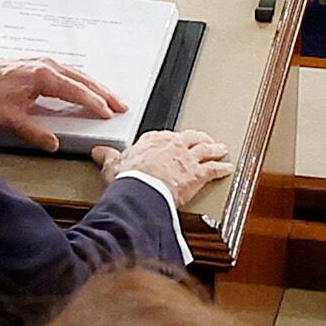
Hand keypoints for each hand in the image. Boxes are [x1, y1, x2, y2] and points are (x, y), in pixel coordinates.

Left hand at [0, 54, 124, 148]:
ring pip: (78, 74)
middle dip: (104, 93)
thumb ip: (35, 132)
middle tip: (120, 106)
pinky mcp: (39, 64)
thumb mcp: (11, 118)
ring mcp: (44, 63)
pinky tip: (85, 88)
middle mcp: (47, 66)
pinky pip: (69, 72)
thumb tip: (53, 143)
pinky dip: (82, 82)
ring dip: (95, 87)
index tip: (108, 113)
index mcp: (43, 76)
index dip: (95, 103)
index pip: (77, 91)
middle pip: (84, 80)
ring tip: (109, 99)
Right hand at [99, 125, 231, 204]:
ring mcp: (187, 158)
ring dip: (215, 149)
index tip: (174, 141)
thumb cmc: (129, 178)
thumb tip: (98, 152)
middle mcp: (173, 145)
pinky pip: (214, 168)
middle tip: (204, 139)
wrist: (142, 190)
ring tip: (221, 149)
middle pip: (191, 137)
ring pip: (206, 149)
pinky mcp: (197, 174)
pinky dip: (222, 168)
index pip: (166, 135)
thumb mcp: (112, 165)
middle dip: (199, 138)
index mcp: (153, 140)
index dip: (172, 139)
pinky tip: (228, 168)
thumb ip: (107, 157)